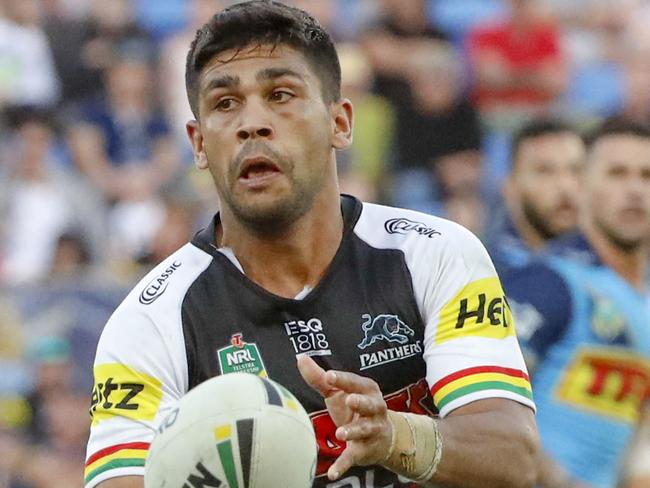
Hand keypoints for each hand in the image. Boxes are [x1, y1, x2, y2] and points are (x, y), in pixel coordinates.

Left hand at [296, 355, 392, 479]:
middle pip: (369, 403)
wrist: (383, 437)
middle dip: (360, 402)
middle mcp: (374, 407)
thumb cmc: (355, 409)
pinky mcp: (365, 450)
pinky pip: (354, 456)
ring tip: (340, 432)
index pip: (355, 382)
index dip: (343, 379)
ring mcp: (372, 429)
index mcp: (367, 389)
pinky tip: (333, 473)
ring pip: (364, 430)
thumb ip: (319, 377)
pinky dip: (343, 465)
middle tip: (349, 400)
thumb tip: (300, 358)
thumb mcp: (339, 392)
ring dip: (353, 431)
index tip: (329, 376)